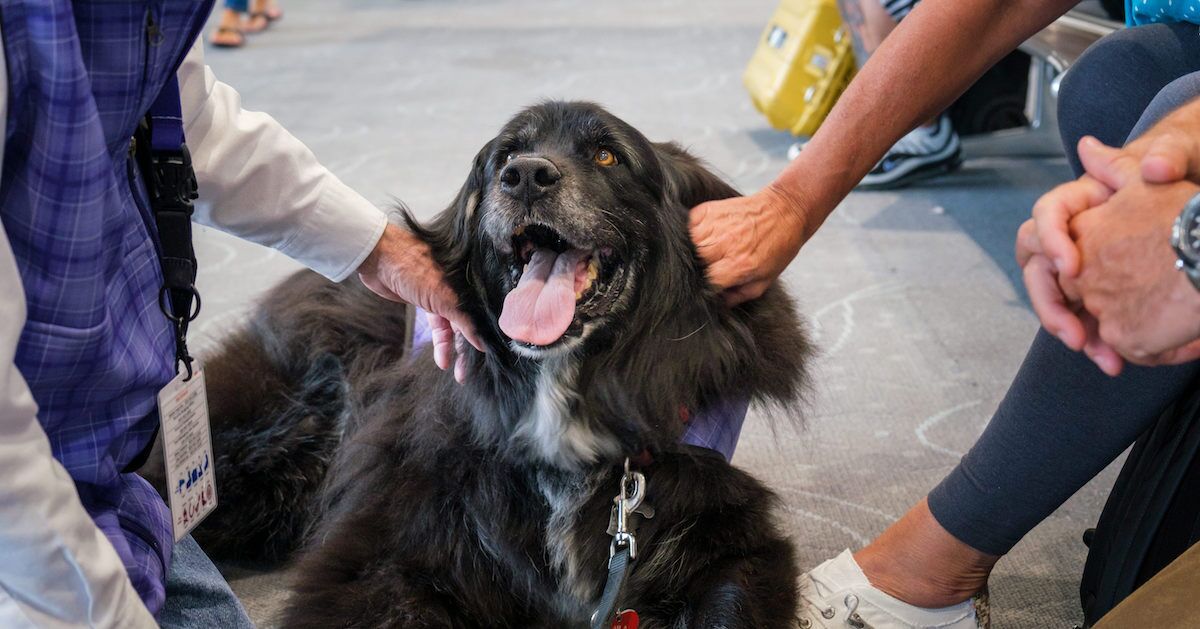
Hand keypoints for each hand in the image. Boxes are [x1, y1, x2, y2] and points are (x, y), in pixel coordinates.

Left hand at [358, 224, 483, 381]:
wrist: (378, 258)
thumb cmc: (413, 269)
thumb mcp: (443, 297)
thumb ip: (464, 321)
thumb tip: (482, 343)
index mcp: (468, 281)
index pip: (483, 313)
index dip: (486, 335)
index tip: (490, 358)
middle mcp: (460, 289)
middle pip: (470, 323)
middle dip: (469, 349)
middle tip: (470, 372)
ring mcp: (443, 296)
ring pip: (454, 328)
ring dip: (454, 350)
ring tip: (457, 373)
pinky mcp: (427, 303)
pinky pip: (439, 327)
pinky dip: (441, 343)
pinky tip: (443, 360)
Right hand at [689, 184, 810, 304]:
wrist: (784, 210)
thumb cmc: (776, 246)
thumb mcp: (763, 281)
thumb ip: (737, 296)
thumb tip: (715, 304)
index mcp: (738, 265)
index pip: (707, 284)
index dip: (704, 290)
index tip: (707, 289)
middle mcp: (722, 244)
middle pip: (692, 265)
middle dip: (695, 272)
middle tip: (704, 271)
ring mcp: (713, 225)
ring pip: (684, 245)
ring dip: (689, 253)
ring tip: (701, 255)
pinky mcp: (706, 210)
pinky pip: (685, 226)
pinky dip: (686, 234)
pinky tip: (698, 238)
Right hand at [1017, 133, 1199, 374]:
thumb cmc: (1183, 167)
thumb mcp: (1179, 156)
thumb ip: (1167, 154)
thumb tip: (1155, 165)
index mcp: (1083, 199)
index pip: (1047, 215)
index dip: (1052, 241)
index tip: (1072, 268)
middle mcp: (1073, 233)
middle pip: (1038, 268)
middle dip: (1051, 303)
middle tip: (1073, 332)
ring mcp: (1084, 265)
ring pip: (1059, 300)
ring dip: (1071, 330)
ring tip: (1100, 355)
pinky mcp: (1099, 291)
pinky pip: (1084, 317)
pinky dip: (1096, 340)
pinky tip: (1116, 359)